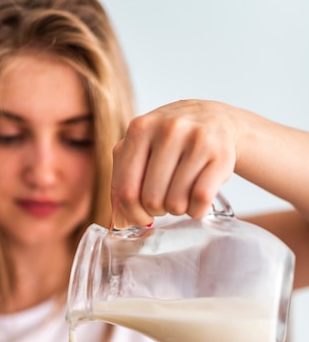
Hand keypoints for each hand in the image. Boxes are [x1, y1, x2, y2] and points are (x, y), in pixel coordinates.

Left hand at [111, 100, 236, 226]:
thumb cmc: (170, 142)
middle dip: (157, 210)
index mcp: (140, 129)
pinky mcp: (221, 155)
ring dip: (177, 210)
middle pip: (151, 199)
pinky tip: (196, 202)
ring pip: (176, 202)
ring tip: (181, 196)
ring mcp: (197, 140)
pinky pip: (201, 199)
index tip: (141, 217)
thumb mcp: (140, 149)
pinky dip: (197, 210)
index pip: (126, 190)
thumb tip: (120, 222)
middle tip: (164, 200)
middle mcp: (168, 130)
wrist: (214, 119)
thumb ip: (122, 181)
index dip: (132, 213)